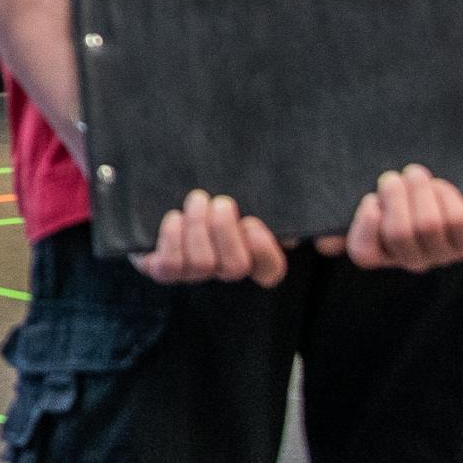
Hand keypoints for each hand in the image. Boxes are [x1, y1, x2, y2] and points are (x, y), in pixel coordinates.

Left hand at [133, 189, 287, 287]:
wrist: (167, 189)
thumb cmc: (217, 194)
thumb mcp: (252, 195)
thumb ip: (277, 207)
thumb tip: (299, 230)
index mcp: (252, 255)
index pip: (271, 269)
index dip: (263, 249)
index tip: (251, 221)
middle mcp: (223, 269)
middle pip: (235, 267)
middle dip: (225, 230)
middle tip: (219, 201)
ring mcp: (194, 273)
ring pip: (202, 264)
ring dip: (198, 228)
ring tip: (197, 200)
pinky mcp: (163, 268)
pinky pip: (169, 267)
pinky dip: (172, 240)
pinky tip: (174, 217)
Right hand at [328, 166, 462, 272]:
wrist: (450, 186)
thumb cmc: (402, 193)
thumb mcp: (375, 198)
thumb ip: (346, 212)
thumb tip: (325, 244)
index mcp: (380, 251)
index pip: (364, 253)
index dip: (365, 226)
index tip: (371, 199)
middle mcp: (409, 259)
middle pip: (399, 234)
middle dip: (395, 197)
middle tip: (394, 177)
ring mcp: (440, 254)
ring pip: (427, 225)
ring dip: (419, 190)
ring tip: (415, 174)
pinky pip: (455, 220)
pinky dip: (445, 196)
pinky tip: (439, 186)